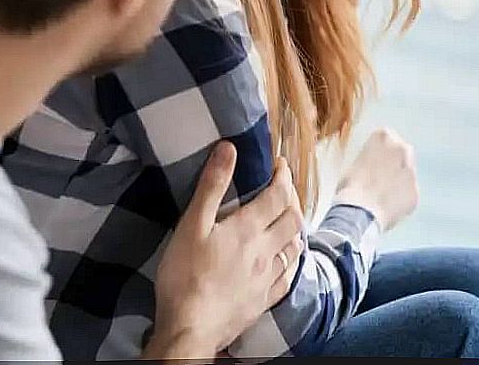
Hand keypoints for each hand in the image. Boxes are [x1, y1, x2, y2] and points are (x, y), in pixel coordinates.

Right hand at [143, 142, 304, 358]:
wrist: (191, 329)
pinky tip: (285, 261)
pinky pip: (288, 277)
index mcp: (248, 229)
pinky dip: (290, 262)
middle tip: (282, 190)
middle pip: (292, 220)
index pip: (278, 195)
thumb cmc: (185, 275)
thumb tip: (229, 149)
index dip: (282, 176)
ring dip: (294, 230)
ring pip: (294, 248)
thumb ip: (211, 186)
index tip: (280, 164)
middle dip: (291, 199)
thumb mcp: (192, 224)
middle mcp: (265, 251)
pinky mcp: (263, 301)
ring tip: (285, 221)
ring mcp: (267, 278)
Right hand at [333, 127, 418, 231]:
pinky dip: (400, 199)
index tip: (372, 160)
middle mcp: (402, 150)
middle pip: (401, 152)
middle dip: (393, 162)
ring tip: (380, 195)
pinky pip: (408, 194)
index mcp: (384, 137)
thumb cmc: (349, 186)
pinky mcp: (416, 193)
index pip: (386, 136)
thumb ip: (369, 158)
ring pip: (406, 174)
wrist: (358, 212)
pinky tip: (385, 206)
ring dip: (398, 181)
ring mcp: (411, 172)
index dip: (378, 150)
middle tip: (379, 177)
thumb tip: (372, 165)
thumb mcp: (354, 162)